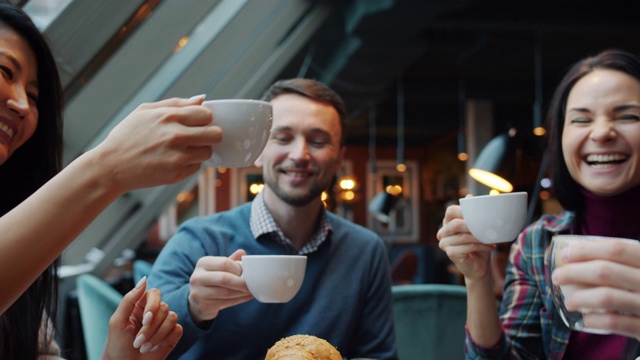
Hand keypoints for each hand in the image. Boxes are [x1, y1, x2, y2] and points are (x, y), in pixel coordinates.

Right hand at [91, 95, 222, 193]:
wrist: (111, 165)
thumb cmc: (128, 136)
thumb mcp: (146, 111)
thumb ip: (176, 104)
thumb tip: (202, 99)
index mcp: (169, 116)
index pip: (207, 114)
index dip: (205, 119)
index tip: (198, 123)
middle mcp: (175, 136)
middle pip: (216, 134)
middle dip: (211, 135)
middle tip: (199, 137)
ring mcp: (177, 156)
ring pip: (208, 152)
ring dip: (200, 151)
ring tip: (182, 150)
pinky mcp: (176, 174)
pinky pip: (196, 167)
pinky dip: (189, 164)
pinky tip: (172, 161)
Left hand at [104, 277, 182, 359]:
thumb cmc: (119, 347)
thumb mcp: (117, 322)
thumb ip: (129, 299)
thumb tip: (144, 279)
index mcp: (139, 306)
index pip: (154, 293)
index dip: (153, 305)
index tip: (145, 320)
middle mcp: (153, 312)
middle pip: (164, 308)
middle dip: (151, 328)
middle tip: (138, 341)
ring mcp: (164, 323)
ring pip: (172, 317)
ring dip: (157, 336)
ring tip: (144, 347)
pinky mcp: (172, 335)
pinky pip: (178, 329)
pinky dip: (165, 340)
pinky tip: (154, 348)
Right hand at [188, 249, 252, 323]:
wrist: (197, 301)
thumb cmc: (212, 280)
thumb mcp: (218, 268)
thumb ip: (230, 261)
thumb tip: (242, 252)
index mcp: (203, 263)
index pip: (224, 263)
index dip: (238, 268)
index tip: (246, 273)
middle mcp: (197, 277)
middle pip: (224, 278)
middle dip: (242, 282)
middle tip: (252, 284)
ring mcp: (198, 292)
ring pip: (226, 292)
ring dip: (242, 292)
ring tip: (251, 290)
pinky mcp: (204, 306)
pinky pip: (226, 302)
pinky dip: (240, 299)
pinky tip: (247, 296)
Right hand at [436, 204, 495, 281]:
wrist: (480, 265)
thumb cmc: (479, 244)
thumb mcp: (478, 227)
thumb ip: (473, 213)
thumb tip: (469, 197)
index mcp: (447, 222)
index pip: (450, 210)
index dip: (463, 211)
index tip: (479, 216)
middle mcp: (443, 232)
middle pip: (455, 224)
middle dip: (473, 225)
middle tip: (487, 228)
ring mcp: (444, 243)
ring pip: (463, 236)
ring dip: (480, 238)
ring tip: (492, 239)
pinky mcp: (450, 253)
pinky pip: (467, 247)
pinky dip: (481, 246)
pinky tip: (491, 247)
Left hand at [552, 239, 639, 338]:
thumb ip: (621, 261)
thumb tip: (574, 252)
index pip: (617, 248)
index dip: (587, 249)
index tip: (565, 254)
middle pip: (605, 271)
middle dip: (574, 272)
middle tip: (557, 277)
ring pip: (607, 296)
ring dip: (580, 297)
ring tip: (569, 301)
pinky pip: (615, 322)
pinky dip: (595, 319)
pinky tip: (586, 318)